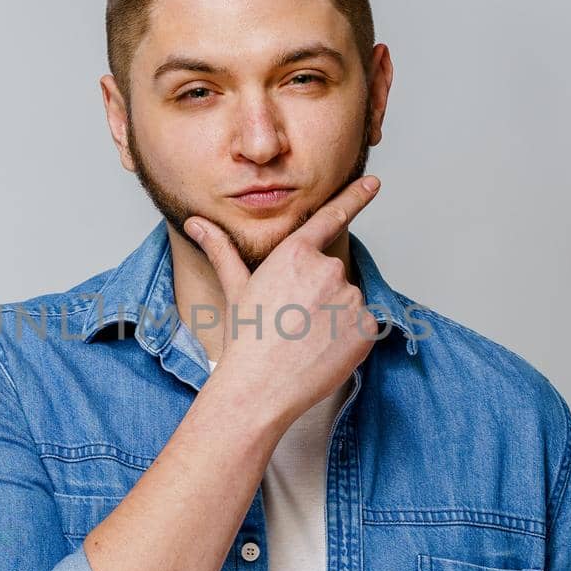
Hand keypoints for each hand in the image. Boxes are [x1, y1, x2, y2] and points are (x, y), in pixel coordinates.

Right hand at [183, 175, 383, 431]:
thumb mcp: (236, 288)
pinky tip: (322, 353)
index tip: (374, 182)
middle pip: (333, 275)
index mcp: (295, 254)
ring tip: (304, 341)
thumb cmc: (245, 340)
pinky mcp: (367, 327)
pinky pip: (363, 327)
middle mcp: (327, 268)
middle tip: (292, 324)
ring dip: (334, 318)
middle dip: (319, 296)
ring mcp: (350, 298)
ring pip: (348, 302)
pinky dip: (349, 339)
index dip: (355, 197)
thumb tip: (195, 223)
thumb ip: (221, 250)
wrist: (259, 388)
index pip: (331, 217)